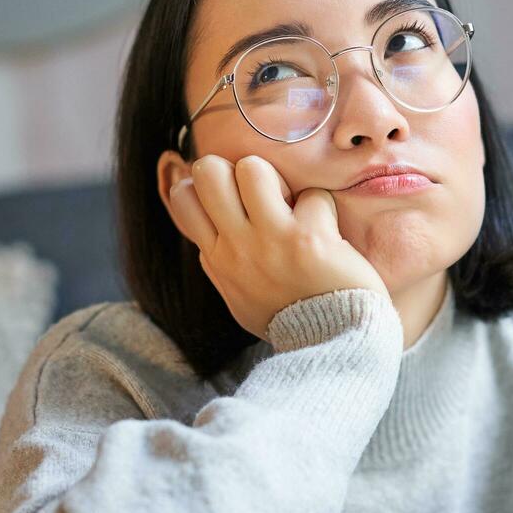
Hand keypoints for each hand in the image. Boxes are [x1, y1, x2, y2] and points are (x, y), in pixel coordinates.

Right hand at [166, 154, 389, 340]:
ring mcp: (271, 240)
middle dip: (234, 168)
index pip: (183, 198)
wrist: (329, 344)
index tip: (228, 197)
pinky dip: (323, 209)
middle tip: (259, 193)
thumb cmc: (287, 320)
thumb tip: (209, 243)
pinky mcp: (308, 237)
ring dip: (277, 179)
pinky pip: (313, 195)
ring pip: (253, 169)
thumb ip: (222, 267)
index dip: (203, 184)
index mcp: (217, 258)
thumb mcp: (239, 298)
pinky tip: (328, 232)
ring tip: (290, 205)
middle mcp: (237, 246)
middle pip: (209, 171)